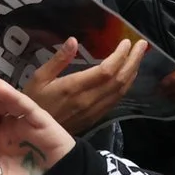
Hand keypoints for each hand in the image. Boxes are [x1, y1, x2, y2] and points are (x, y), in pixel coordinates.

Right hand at [22, 36, 147, 136]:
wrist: (35, 134)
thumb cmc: (33, 102)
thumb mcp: (39, 78)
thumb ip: (58, 60)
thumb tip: (73, 40)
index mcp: (74, 87)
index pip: (106, 70)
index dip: (119, 56)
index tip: (126, 41)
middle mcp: (89, 100)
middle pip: (119, 79)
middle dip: (133, 61)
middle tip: (142, 45)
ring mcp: (94, 110)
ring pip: (120, 90)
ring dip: (132, 72)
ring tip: (137, 57)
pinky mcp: (96, 117)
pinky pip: (116, 100)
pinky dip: (126, 86)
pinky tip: (128, 76)